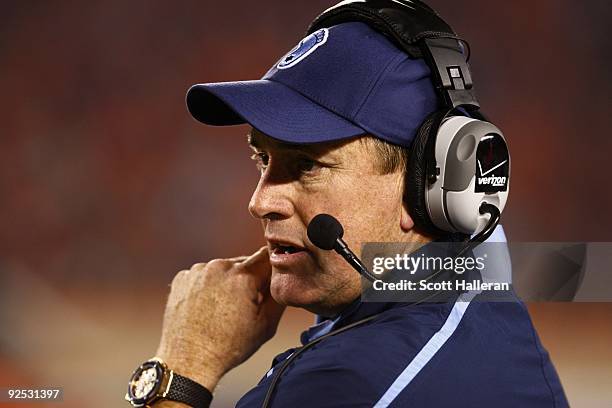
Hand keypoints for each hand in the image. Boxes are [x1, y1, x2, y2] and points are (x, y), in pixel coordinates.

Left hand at [155, 246, 284, 390]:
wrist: (188, 361)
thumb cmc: (227, 347)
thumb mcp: (266, 326)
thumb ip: (279, 296)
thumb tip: (283, 280)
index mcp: (243, 277)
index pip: (267, 256)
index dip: (271, 269)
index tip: (269, 282)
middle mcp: (219, 267)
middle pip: (244, 263)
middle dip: (248, 279)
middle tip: (245, 305)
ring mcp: (198, 271)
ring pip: (223, 269)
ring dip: (227, 282)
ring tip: (223, 309)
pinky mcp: (182, 278)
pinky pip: (203, 275)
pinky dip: (207, 286)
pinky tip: (206, 307)